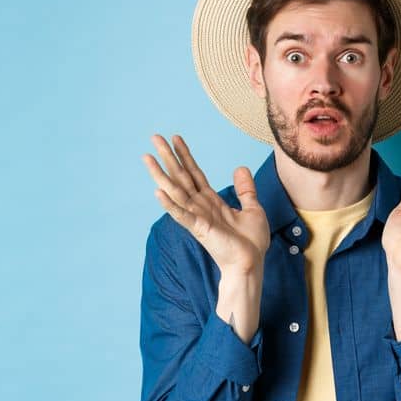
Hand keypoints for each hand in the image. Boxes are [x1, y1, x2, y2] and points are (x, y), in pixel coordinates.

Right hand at [142, 133, 269, 274]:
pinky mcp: (199, 229)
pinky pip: (181, 215)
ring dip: (160, 174)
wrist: (251, 263)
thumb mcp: (252, 208)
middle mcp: (200, 206)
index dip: (185, 155)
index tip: (175, 137)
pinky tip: (158, 192)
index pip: (194, 173)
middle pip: (181, 176)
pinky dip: (170, 204)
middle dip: (168, 157)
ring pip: (175, 191)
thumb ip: (245, 189)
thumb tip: (240, 167)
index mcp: (211, 201)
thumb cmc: (251, 241)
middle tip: (154, 137)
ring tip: (147, 158)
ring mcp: (197, 217)